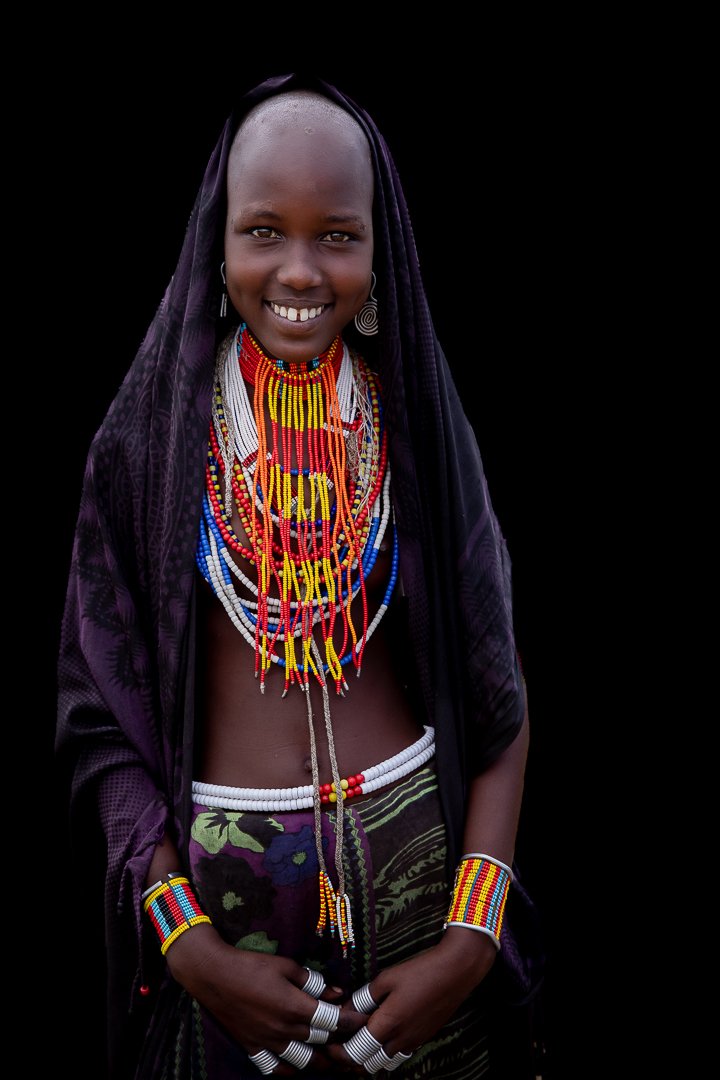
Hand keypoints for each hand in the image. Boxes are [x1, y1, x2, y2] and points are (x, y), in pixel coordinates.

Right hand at [166, 925, 363, 1071]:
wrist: (214, 975)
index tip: (364, 1021)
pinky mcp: (253, 1048)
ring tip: (332, 1058)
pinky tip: (298, 1065)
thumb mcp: (286, 966)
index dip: (352, 1022)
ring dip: (320, 1061)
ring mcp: (269, 1042)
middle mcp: (285, 1030)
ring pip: (303, 1061)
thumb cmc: (251, 965)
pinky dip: (290, 1070)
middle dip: (340, 1041)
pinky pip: (275, 1068)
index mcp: (295, 1007)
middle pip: (321, 1042)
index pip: (333, 1020)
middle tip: (352, 1039)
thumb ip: (313, 981)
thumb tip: (338, 992)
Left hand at [326, 928, 497, 1072]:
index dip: (339, 1052)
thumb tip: (343, 1011)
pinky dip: (386, 1051)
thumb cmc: (420, 971)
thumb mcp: (386, 979)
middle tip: (342, 1042)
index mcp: (388, 1024)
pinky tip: (383, 1034)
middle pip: (368, 1064)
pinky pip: (399, 1054)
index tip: (330, 1043)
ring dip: (369, 1056)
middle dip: (351, 1058)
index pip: (356, 1052)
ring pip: (384, 1062)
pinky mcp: (423, 1038)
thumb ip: (363, 998)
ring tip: (360, 1039)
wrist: (455, 971)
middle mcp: (400, 1039)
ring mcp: (413, 1041)